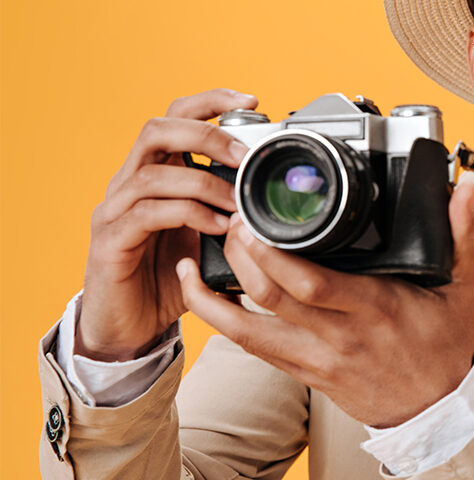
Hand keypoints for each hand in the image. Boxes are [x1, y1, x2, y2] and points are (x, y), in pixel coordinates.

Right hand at [77, 89, 256, 361]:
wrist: (129, 326)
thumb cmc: (169, 277)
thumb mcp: (210, 237)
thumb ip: (232, 211)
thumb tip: (281, 199)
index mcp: (155, 173)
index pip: (176, 117)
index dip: (211, 102)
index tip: (252, 102)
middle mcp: (130, 183)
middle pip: (157, 130)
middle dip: (206, 134)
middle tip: (244, 156)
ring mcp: (115, 210)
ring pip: (153, 173)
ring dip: (204, 182)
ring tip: (237, 203)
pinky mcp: (110, 241)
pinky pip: (148, 214)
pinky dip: (188, 214)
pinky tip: (216, 227)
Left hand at [175, 180, 473, 427]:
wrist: (436, 411)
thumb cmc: (445, 350)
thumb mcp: (464, 291)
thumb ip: (463, 236)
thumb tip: (462, 190)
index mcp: (376, 307)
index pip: (312, 283)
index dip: (273, 253)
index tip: (255, 220)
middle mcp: (339, 335)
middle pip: (270, 297)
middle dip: (239, 256)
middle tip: (228, 222)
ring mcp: (316, 357)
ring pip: (247, 329)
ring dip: (212, 294)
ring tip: (193, 258)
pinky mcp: (302, 372)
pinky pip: (250, 347)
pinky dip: (221, 320)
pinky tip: (204, 295)